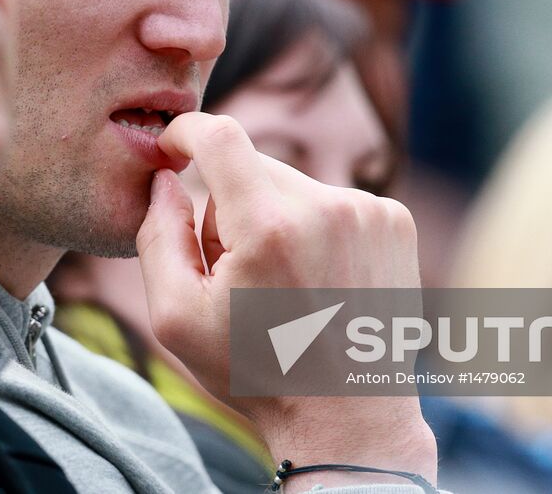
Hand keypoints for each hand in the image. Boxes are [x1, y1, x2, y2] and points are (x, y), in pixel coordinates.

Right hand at [135, 112, 436, 488]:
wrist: (347, 419)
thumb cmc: (256, 372)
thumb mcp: (177, 318)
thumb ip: (157, 237)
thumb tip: (163, 178)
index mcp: (269, 228)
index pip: (220, 136)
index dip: (186, 132)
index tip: (171, 145)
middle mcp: (326, 206)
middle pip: (253, 167)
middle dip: (231, 205)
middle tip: (236, 269)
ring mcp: (368, 211)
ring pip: (293, 185)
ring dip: (275, 217)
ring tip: (284, 285)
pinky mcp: (394, 220)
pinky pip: (331, 200)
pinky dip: (315, 227)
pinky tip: (320, 280)